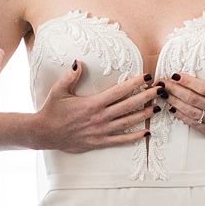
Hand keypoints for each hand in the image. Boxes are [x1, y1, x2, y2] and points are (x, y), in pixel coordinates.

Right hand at [33, 63, 159, 153]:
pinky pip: (121, 140)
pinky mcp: (99, 142)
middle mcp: (100, 117)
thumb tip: (79, 62)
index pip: (119, 91)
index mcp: (93, 103)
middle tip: (160, 90)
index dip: (135, 83)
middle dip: (146, 97)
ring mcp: (101, 131)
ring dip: (144, 115)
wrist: (44, 133)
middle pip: (128, 106)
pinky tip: (146, 133)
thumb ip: (70, 76)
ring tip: (157, 108)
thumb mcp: (59, 90)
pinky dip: (135, 137)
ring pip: (128, 122)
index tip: (147, 77)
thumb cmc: (52, 111)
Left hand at [156, 49, 204, 146]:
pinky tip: (172, 109)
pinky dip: (182, 117)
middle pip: (193, 100)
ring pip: (191, 112)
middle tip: (162, 83)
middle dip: (175, 90)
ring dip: (174, 103)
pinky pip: (194, 124)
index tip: (175, 74)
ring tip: (163, 94)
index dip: (189, 82)